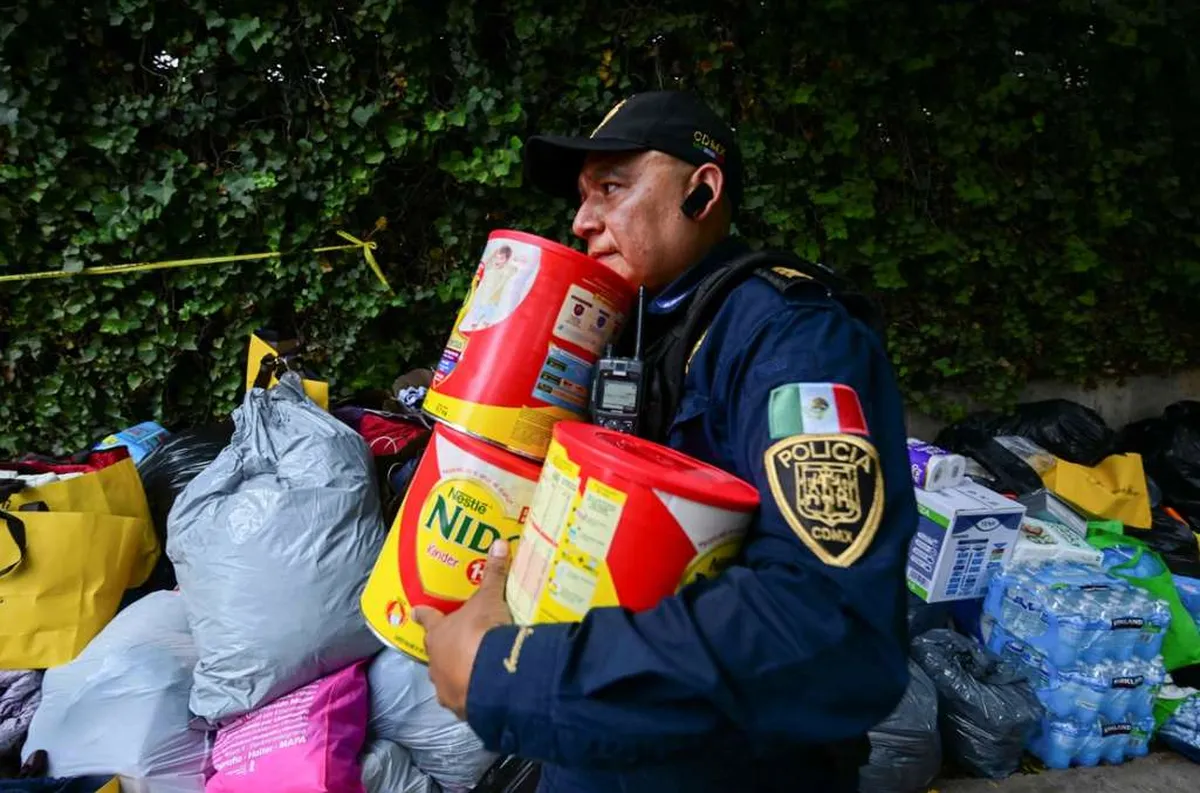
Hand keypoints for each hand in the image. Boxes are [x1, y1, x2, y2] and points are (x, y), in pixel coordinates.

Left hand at [413, 539, 513, 718]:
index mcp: (438, 634)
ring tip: (474, 671)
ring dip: (457, 675)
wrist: (491, 677)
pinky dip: (472, 695)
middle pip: (436, 653)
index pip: (428, 620)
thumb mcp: (490, 599)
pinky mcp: (462, 708)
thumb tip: (497, 543)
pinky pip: (465, 700)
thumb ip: (493, 573)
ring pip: (447, 679)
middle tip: (457, 644)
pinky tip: (484, 692)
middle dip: (445, 649)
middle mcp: (436, 662)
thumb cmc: (481, 633)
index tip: (415, 611)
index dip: (423, 614)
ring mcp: (446, 688)